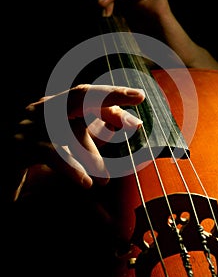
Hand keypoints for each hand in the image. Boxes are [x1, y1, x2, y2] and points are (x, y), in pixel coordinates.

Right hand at [6, 84, 144, 200]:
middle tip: (136, 99)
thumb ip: (99, 131)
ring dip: (90, 154)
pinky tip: (86, 182)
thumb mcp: (73, 141)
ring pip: (69, 130)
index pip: (86, 94)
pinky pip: (51, 154)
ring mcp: (29, 125)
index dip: (112, 95)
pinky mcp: (19, 146)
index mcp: (54, 105)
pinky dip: (71, 167)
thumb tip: (132, 122)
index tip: (139, 97)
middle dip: (108, 95)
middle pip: (78, 95)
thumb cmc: (39, 155)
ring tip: (104, 178)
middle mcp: (42, 109)